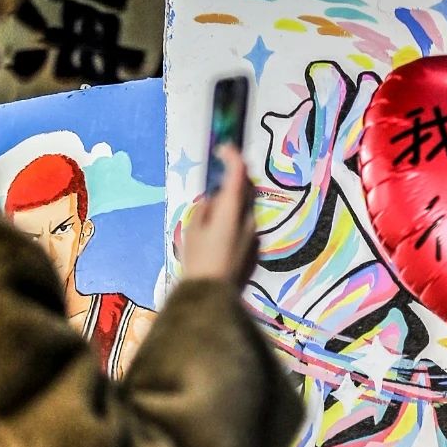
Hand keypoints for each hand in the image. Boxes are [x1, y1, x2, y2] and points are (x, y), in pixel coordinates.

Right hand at [179, 147, 258, 288]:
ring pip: (245, 209)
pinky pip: (244, 226)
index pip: (238, 174)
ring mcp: (253, 235)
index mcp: (231, 211)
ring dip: (233, 203)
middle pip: (245, 190)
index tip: (223, 148)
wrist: (212, 297)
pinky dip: (234, 221)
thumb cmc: (197, 261)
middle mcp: (248, 219)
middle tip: (217, 182)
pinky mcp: (254, 249)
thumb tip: (214, 200)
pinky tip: (219, 235)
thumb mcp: (193, 230)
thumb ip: (205, 208)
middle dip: (234, 180)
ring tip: (213, 214)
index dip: (232, 157)